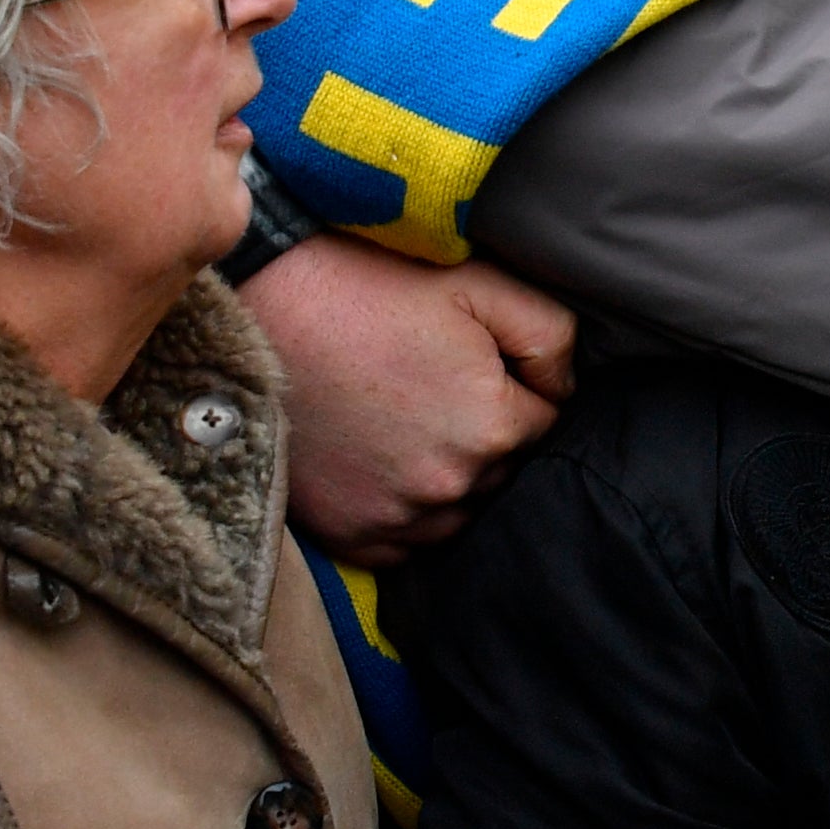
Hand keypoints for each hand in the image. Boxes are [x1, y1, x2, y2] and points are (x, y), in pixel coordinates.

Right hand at [244, 234, 577, 559]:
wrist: (261, 307)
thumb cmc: (371, 287)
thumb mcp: (482, 285)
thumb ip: (552, 336)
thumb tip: (567, 388)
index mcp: (491, 426)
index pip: (546, 422)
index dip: (518, 389)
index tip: (479, 365)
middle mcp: (449, 484)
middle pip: (502, 471)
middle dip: (486, 435)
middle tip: (437, 388)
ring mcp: (395, 516)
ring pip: (457, 511)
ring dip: (449, 478)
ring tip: (410, 425)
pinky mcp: (347, 533)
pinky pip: (404, 544)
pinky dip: (404, 513)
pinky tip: (383, 464)